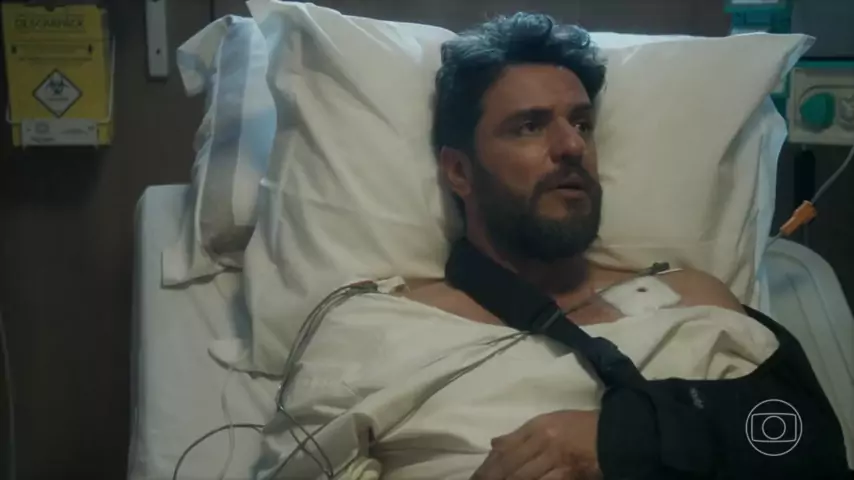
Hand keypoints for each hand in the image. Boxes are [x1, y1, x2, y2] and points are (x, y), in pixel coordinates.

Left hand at [471, 410, 600, 479]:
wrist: (614, 434)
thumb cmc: (579, 426)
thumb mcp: (549, 421)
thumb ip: (520, 434)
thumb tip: (493, 444)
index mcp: (538, 427)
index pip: (506, 449)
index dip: (489, 466)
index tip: (476, 477)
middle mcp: (544, 442)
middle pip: (511, 466)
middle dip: (492, 478)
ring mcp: (557, 461)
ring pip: (524, 477)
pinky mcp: (568, 475)